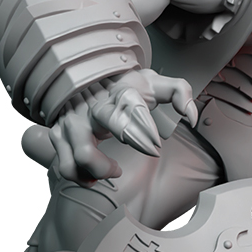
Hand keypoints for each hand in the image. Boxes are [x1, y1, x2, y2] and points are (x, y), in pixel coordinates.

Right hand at [47, 69, 197, 181]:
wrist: (93, 76)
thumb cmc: (128, 86)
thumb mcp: (156, 83)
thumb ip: (180, 92)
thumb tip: (191, 116)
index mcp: (118, 95)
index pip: (127, 110)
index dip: (141, 130)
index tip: (154, 146)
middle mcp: (92, 110)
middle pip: (88, 148)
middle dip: (104, 164)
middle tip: (125, 163)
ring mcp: (72, 123)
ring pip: (76, 159)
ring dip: (96, 171)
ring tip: (113, 170)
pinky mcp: (60, 134)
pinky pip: (66, 164)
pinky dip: (81, 175)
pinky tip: (95, 175)